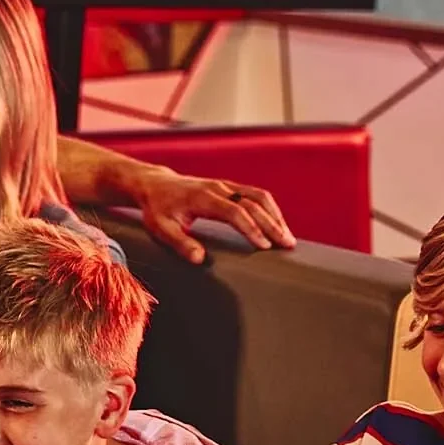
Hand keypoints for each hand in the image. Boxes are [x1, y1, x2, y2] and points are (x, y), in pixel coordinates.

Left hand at [131, 172, 293, 264]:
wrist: (156, 185)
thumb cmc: (158, 209)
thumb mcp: (161, 228)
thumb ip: (180, 243)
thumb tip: (199, 259)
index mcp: (203, 198)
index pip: (234, 212)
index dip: (250, 228)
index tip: (264, 246)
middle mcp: (218, 188)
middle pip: (252, 203)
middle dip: (272, 224)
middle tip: (287, 245)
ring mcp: (226, 185)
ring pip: (258, 196)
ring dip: (275, 215)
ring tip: (287, 237)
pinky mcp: (230, 187)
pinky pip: (255, 194)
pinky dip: (270, 209)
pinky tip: (277, 225)